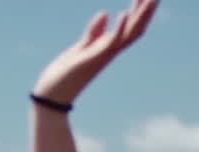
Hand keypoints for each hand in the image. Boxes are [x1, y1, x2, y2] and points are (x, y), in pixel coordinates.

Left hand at [33, 1, 161, 106]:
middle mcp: (109, 51)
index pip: (130, 26)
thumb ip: (94, 31)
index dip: (139, 10)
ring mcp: (103, 55)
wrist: (52, 94)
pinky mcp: (93, 58)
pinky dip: (118, 29)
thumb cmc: (66, 73)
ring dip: (140, 17)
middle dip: (146, 11)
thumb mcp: (82, 46)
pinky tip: (124, 14)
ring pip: (128, 35)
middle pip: (135, 29)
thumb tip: (104, 13)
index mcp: (107, 46)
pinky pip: (110, 43)